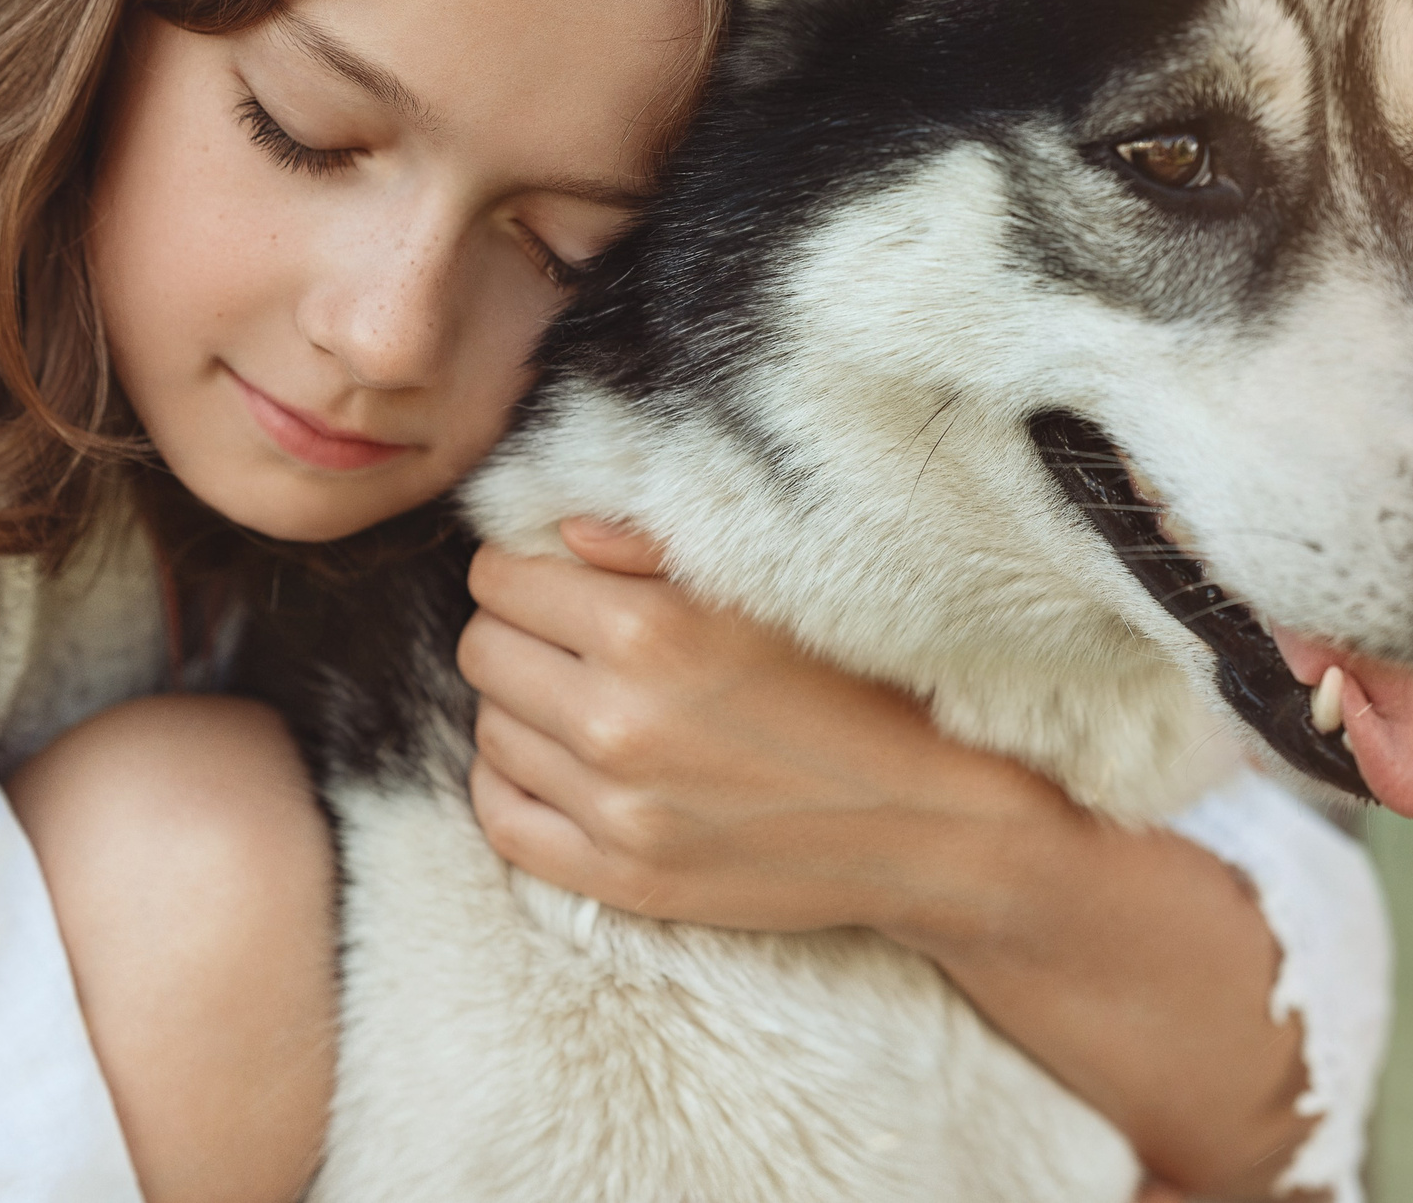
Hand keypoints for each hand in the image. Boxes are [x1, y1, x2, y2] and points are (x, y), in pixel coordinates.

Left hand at [457, 518, 1082, 941]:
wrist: (929, 825)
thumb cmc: (853, 689)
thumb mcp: (764, 592)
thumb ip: (650, 550)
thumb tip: (557, 532)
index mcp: (649, 632)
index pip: (501, 580)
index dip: (520, 569)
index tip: (552, 578)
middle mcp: (618, 722)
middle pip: (482, 651)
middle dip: (514, 631)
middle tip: (564, 636)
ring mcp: (615, 812)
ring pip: (489, 731)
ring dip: (519, 706)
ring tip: (578, 697)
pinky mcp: (623, 881)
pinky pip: (503, 822)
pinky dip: (510, 785)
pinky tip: (554, 763)